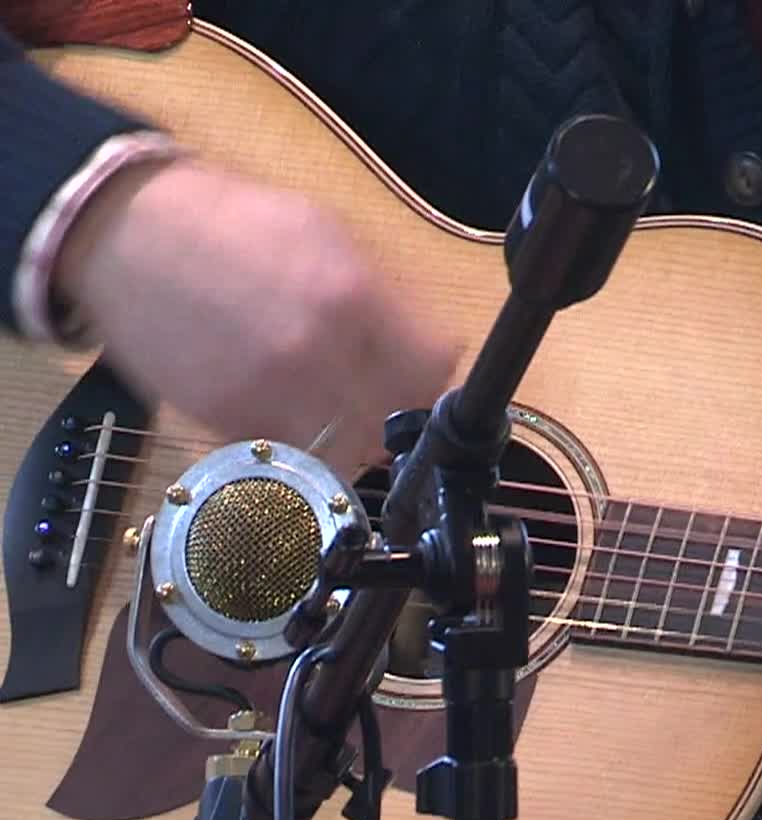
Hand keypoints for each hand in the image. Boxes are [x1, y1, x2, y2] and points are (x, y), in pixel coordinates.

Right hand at [52, 157, 458, 474]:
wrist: (127, 234)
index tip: (423, 375)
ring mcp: (270, 392)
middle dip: (397, 411)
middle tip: (384, 399)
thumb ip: (383, 292)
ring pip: (347, 449)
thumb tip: (429, 344)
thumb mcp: (325, 231)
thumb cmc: (231, 224)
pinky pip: (290, 451)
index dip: (432, 375)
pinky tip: (287, 408)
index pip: (433, 368)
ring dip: (352, 437)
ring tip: (336, 409)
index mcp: (353, 296)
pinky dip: (298, 441)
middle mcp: (318, 351)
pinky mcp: (227, 420)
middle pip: (397, 417)